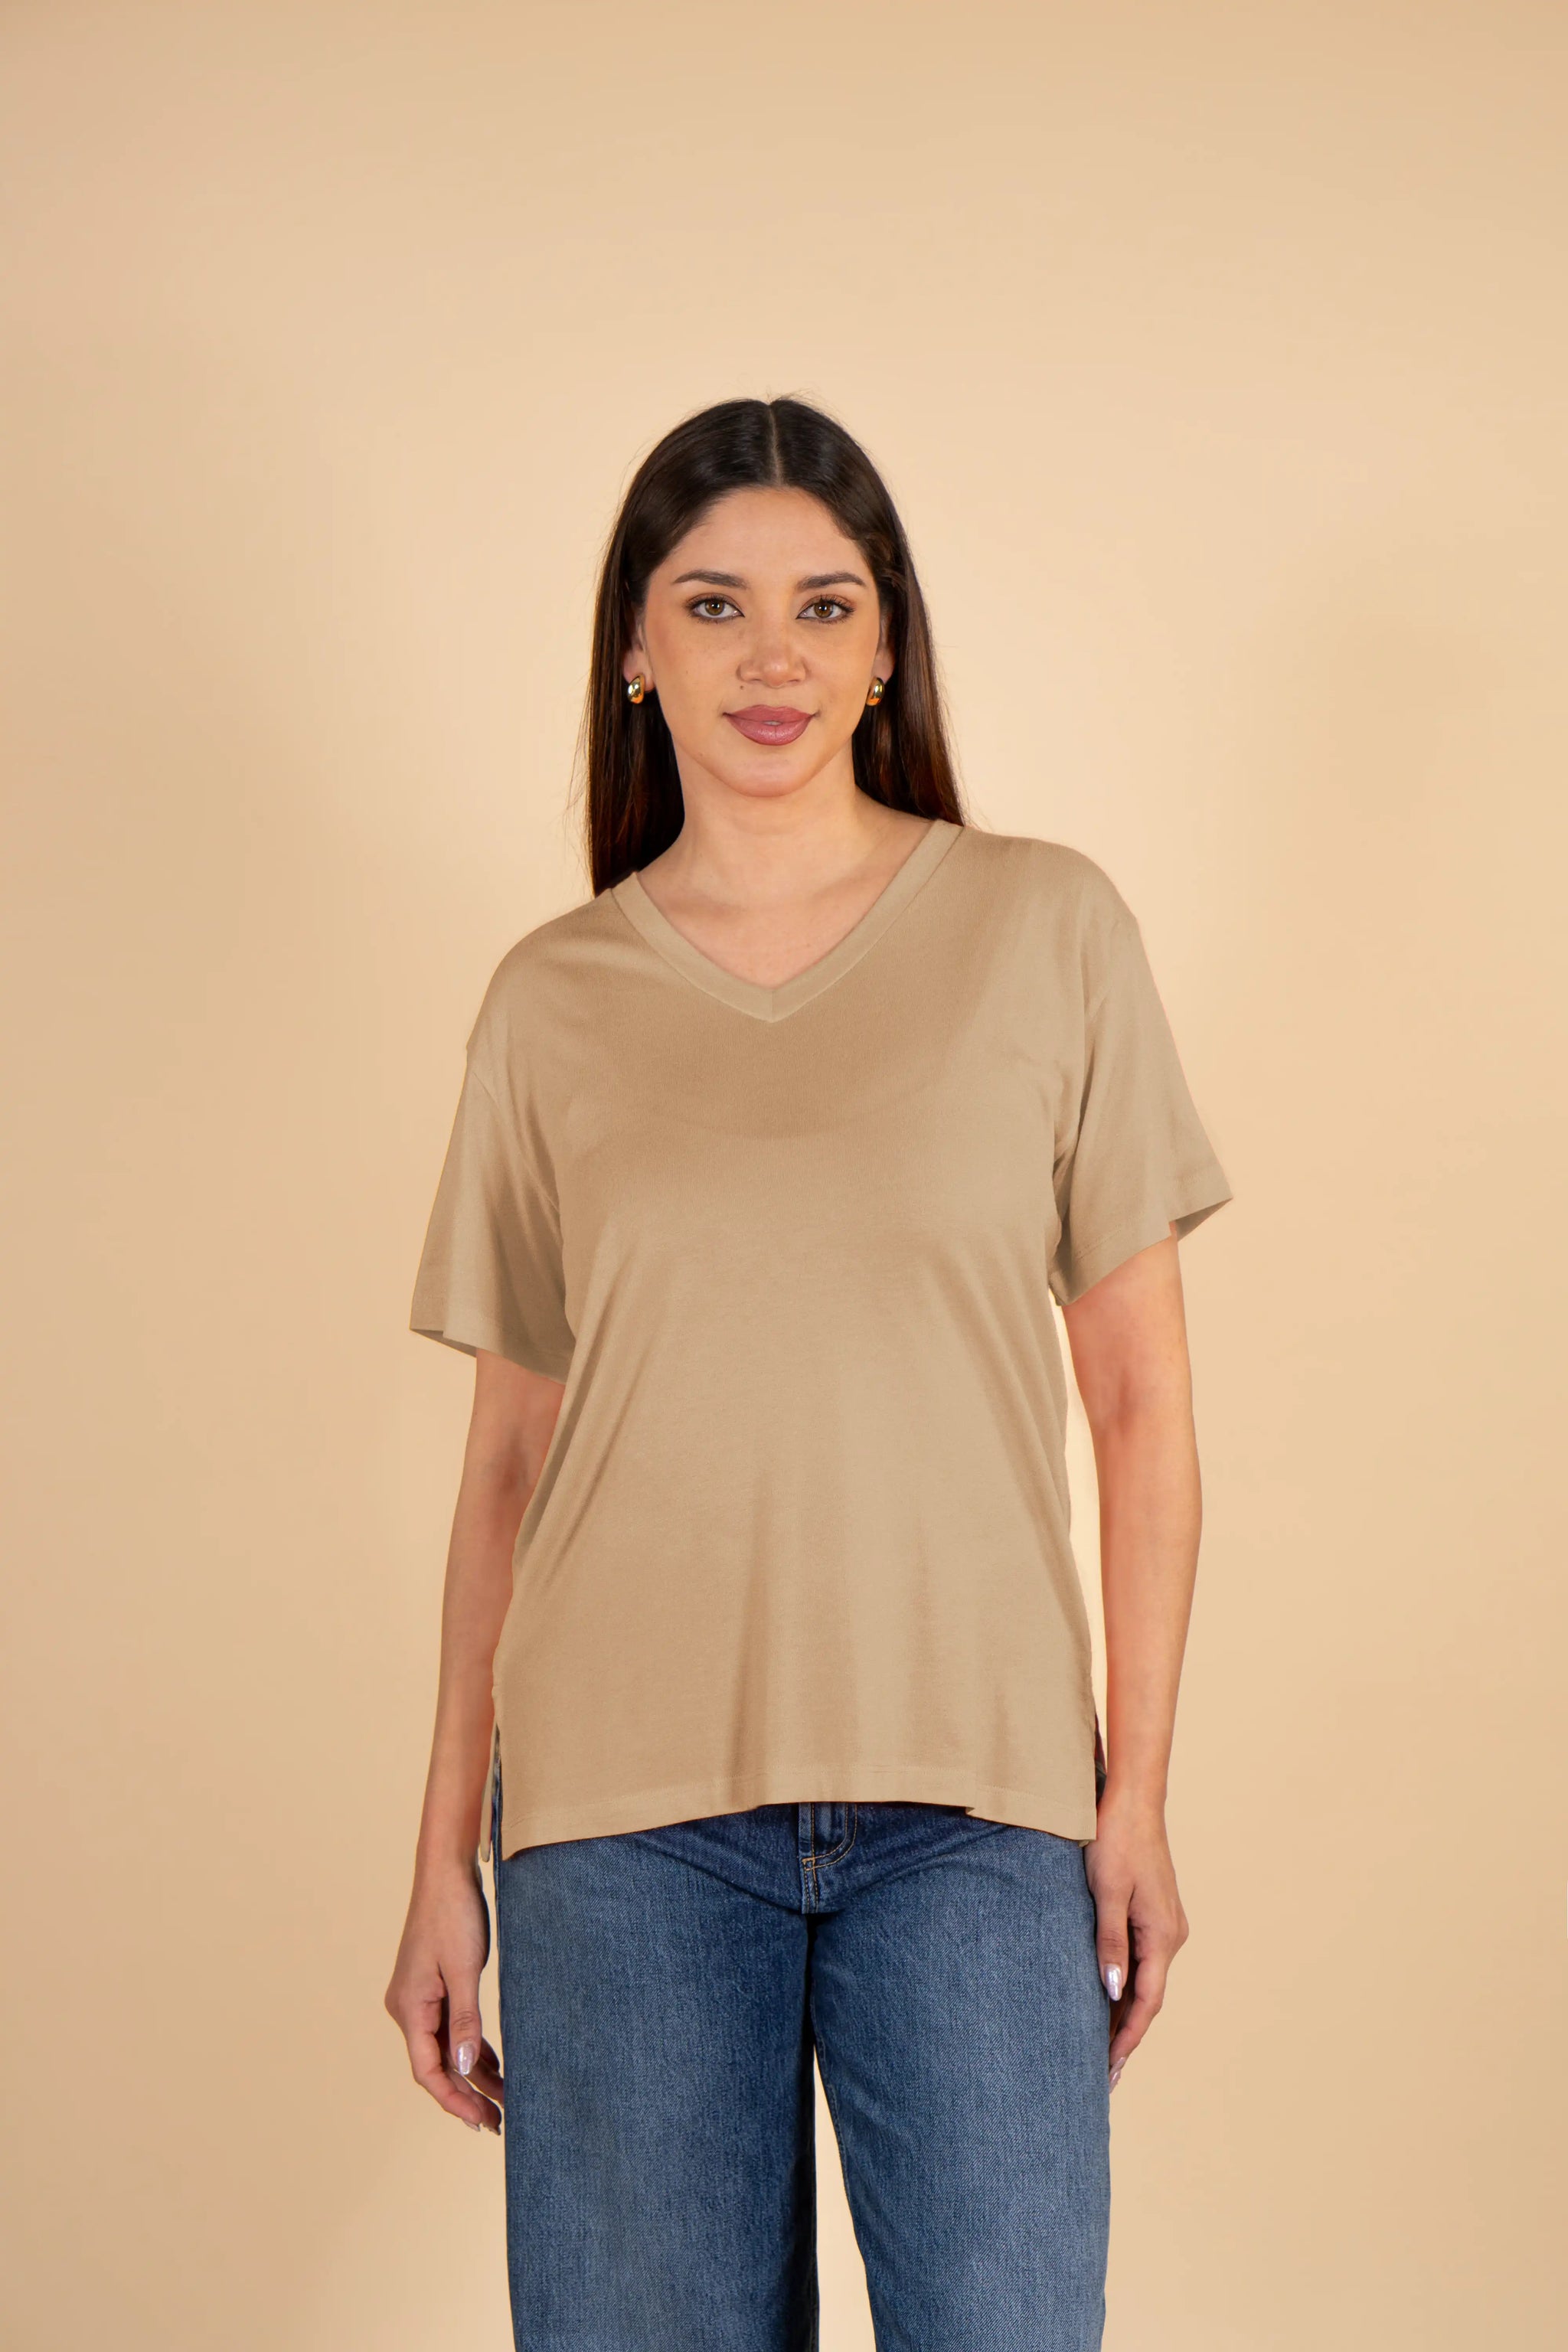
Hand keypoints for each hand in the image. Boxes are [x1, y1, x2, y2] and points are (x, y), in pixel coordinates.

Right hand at [384, 1856, 504, 2133]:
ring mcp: (419, 1998)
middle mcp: (408, 2008)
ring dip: (472, 2073)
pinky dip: (470, 2047)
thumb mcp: (464, 1969)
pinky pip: (449, 2028)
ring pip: (445, 2048)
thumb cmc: (454, 1914)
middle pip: (436, 2064)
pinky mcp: (432, 1987)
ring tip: (503, 2100)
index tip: (481, 2121)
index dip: (454, 2100)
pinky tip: (492, 2065)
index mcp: (409, 2007)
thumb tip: (466, 2068)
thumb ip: (466, 2021)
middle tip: (499, 2121)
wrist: (446, 1872)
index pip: (427, 2070)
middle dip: (467, 2093)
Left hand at [1084, 1785, 1188, 2089]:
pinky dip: (1128, 1983)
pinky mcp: (1157, 1912)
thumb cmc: (1116, 1840)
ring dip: (1126, 2010)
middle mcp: (1172, 1934)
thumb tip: (1114, 1992)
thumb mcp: (1106, 1892)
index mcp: (1162, 1935)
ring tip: (1098, 2044)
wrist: (1133, 1799)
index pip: (1147, 2003)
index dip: (1128, 2041)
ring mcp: (1167, 1923)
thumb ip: (1110, 1942)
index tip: (1109, 2072)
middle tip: (1099, 2073)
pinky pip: (1144, 1959)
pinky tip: (1109, 1994)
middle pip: (1149, 1997)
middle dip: (1126, 2035)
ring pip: (1147, 1979)